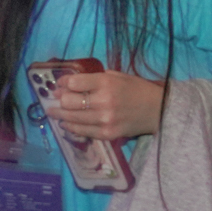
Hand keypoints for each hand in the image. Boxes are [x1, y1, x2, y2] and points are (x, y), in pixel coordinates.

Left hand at [39, 68, 163, 141]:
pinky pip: (81, 131)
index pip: (74, 82)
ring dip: (59, 114)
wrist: (158, 110)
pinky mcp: (106, 134)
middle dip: (60, 99)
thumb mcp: (118, 76)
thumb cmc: (137, 89)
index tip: (60, 84)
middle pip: (68, 101)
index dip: (63, 83)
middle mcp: (103, 101)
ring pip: (71, 118)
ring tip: (54, 112)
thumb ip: (96, 78)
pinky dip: (71, 127)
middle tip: (56, 98)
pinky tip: (66, 123)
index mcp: (106, 82)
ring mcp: (104, 120)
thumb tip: (71, 83)